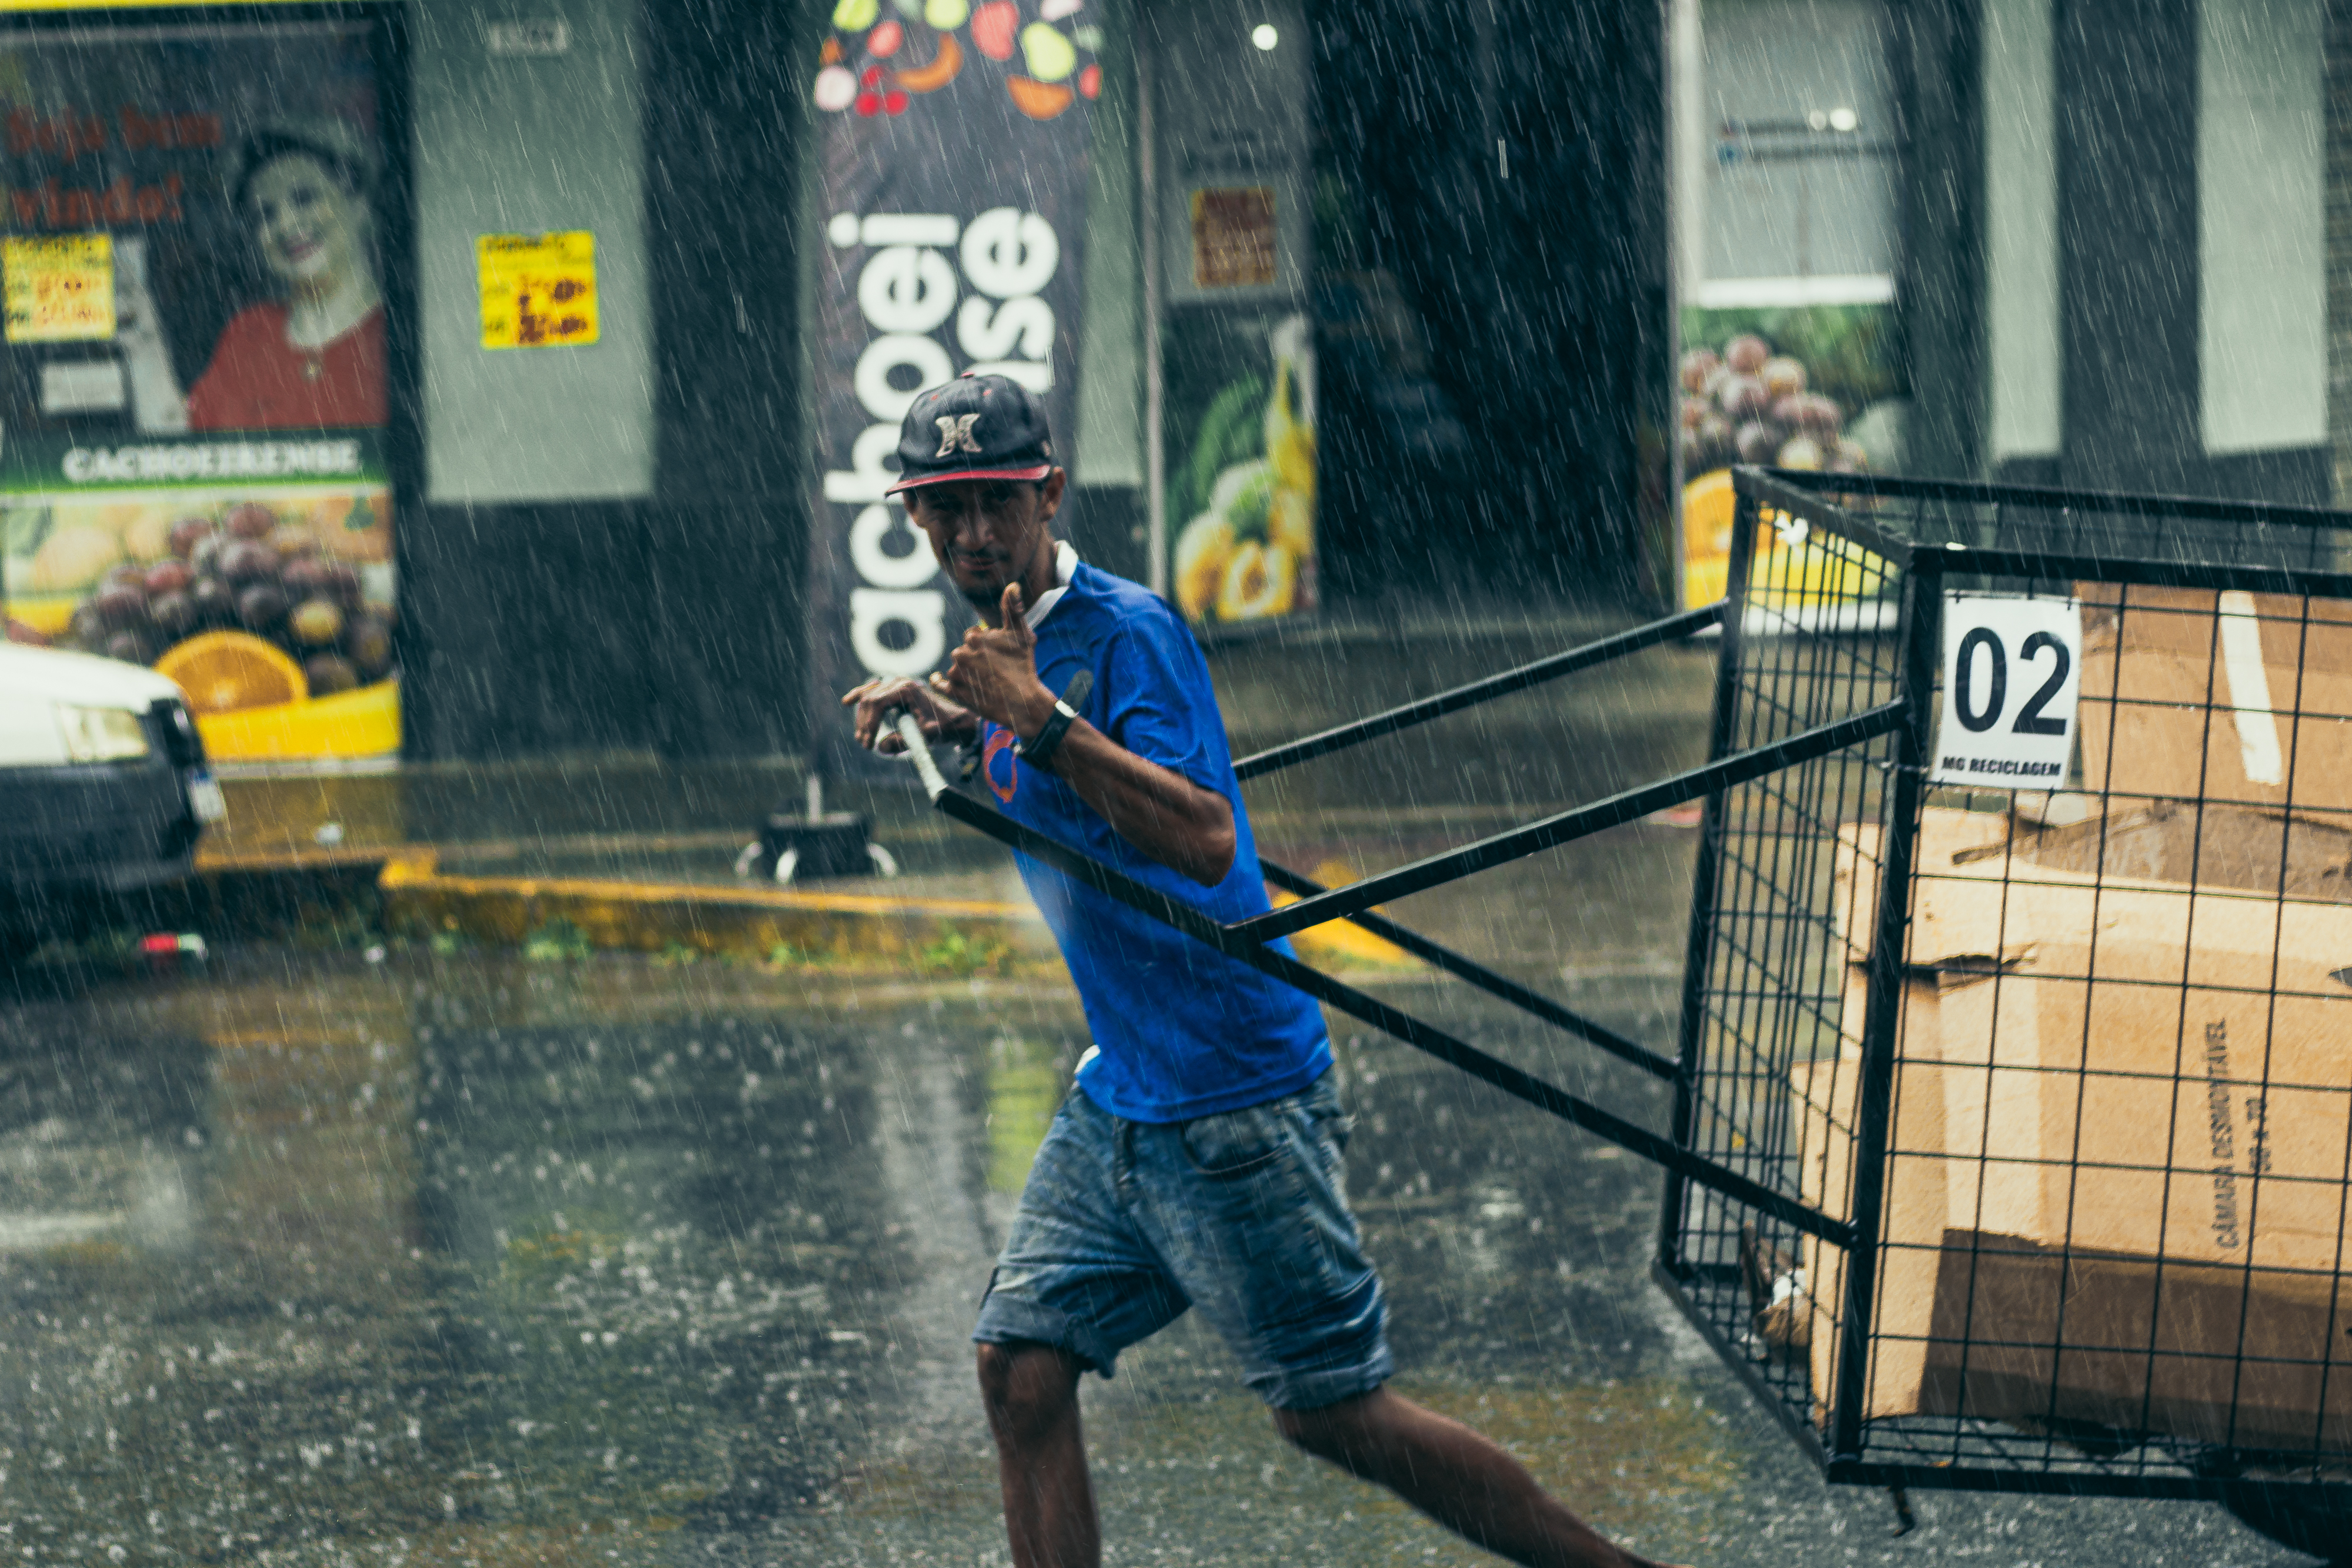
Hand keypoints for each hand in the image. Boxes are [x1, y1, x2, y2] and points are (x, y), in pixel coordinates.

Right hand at [841, 674, 973, 754]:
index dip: (870, 724)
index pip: (877, 703)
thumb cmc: (943, 727)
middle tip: (865, 745)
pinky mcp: (893, 690)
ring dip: (862, 718)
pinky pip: (872, 692)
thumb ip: (904, 742)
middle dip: (865, 723)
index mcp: (907, 689)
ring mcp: (895, 684)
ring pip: (868, 698)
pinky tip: (846, 702)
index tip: (869, 744)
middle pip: (870, 700)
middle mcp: (899, 682)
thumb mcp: (927, 737)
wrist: (954, 720)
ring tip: (861, 738)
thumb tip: (880, 748)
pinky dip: (859, 697)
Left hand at [942, 583, 1056, 736]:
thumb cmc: (1023, 667)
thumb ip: (1013, 609)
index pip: (973, 636)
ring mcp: (956, 674)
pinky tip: (937, 678)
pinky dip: (938, 681)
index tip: (997, 654)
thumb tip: (1012, 585)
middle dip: (975, 657)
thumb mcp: (1023, 635)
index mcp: (974, 637)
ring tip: (985, 681)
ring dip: (966, 671)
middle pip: (964, 652)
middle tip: (993, 669)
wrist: (1022, 703)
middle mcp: (961, 654)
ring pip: (957, 667)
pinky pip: (939, 684)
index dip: (985, 644)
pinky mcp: (953, 692)